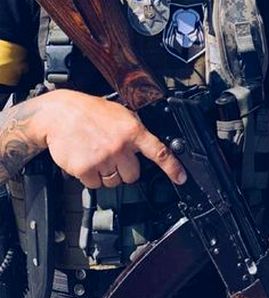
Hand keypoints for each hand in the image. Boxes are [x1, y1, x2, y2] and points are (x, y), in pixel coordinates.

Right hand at [39, 89, 185, 187]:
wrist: (59, 114)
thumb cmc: (90, 111)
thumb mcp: (121, 113)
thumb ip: (135, 130)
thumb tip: (149, 145)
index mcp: (132, 131)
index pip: (158, 152)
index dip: (172, 167)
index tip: (180, 178)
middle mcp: (120, 146)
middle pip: (133, 175)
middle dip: (125, 170)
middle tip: (114, 156)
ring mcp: (103, 159)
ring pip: (114, 182)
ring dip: (107, 174)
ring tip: (98, 155)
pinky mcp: (85, 169)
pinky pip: (94, 185)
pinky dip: (90, 177)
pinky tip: (86, 160)